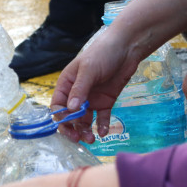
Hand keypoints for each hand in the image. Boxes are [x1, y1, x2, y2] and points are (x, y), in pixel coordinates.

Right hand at [51, 29, 140, 143]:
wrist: (127, 47)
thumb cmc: (103, 53)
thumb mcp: (89, 70)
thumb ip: (80, 90)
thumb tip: (71, 109)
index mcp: (66, 84)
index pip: (58, 105)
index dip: (62, 117)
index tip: (70, 123)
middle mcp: (77, 94)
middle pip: (70, 117)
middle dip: (72, 129)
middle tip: (78, 139)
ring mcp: (91, 99)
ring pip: (84, 120)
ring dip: (86, 130)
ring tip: (92, 139)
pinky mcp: (105, 102)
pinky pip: (101, 118)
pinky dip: (101, 126)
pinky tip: (103, 132)